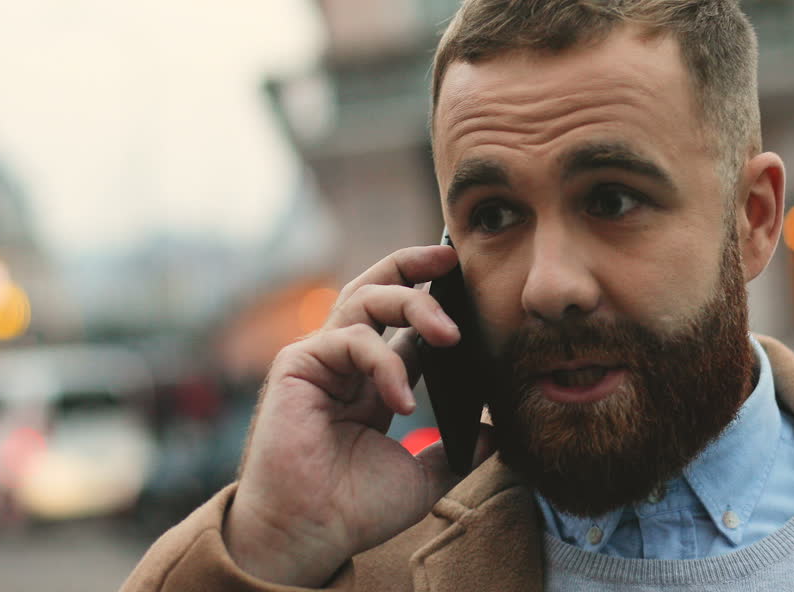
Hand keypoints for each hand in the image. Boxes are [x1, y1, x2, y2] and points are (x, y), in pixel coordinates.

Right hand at [222, 245, 477, 586]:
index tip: (470, 280)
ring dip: (413, 304)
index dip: (435, 295)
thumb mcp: (425, 475)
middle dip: (414, 263)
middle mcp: (344, 360)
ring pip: (365, 297)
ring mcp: (319, 359)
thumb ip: (458, 448)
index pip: (403, 321)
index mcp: (372, 378)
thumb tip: (496, 430)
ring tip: (450, 335)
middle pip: (377, 287)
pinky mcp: (298, 366)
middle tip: (452, 256)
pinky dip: (384, 363)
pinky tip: (401, 399)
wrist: (309, 537)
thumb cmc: (353, 509)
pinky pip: (350, 339)